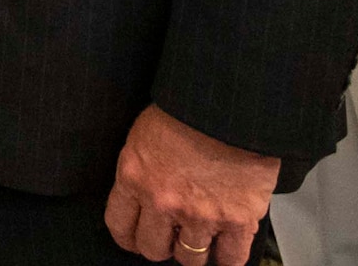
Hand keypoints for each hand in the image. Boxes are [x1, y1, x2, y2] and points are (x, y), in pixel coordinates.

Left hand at [105, 105, 277, 264]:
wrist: (230, 107)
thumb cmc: (187, 111)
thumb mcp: (143, 136)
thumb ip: (140, 170)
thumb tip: (141, 192)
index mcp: (134, 178)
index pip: (120, 226)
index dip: (128, 238)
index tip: (134, 239)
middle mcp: (163, 202)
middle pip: (153, 248)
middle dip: (160, 246)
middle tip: (169, 238)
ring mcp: (201, 215)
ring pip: (190, 258)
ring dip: (193, 252)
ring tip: (198, 240)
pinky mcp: (238, 221)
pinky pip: (231, 259)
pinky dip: (228, 259)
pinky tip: (225, 249)